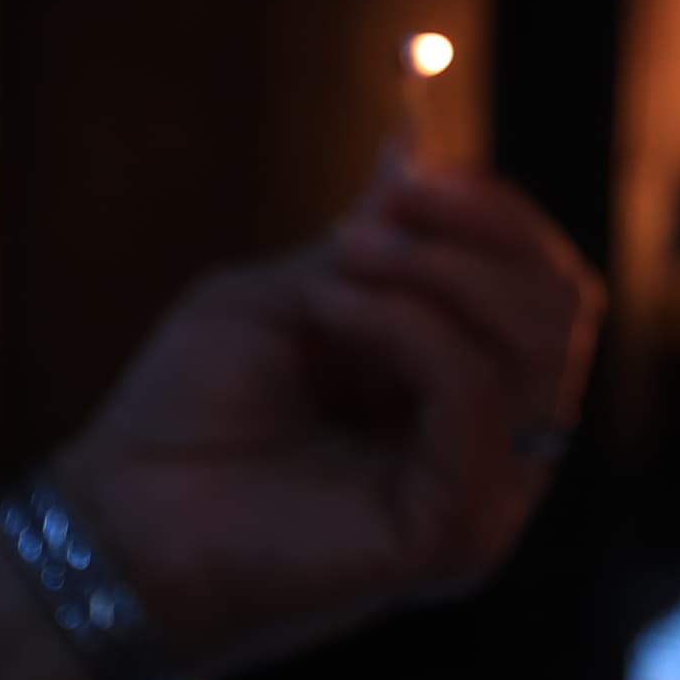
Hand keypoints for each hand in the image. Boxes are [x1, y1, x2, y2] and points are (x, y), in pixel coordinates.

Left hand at [45, 157, 598, 677]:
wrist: (116, 521)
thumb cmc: (188, 416)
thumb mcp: (289, 296)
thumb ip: (369, 241)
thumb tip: (417, 148)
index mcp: (465, 401)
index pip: (550, 293)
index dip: (501, 216)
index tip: (420, 173)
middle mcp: (492, 452)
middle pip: (563, 310)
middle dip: (481, 232)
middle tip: (378, 215)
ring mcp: (483, 498)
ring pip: (535, 345)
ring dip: (436, 274)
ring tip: (337, 270)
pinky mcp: (454, 531)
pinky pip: (476, 393)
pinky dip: (409, 325)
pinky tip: (330, 313)